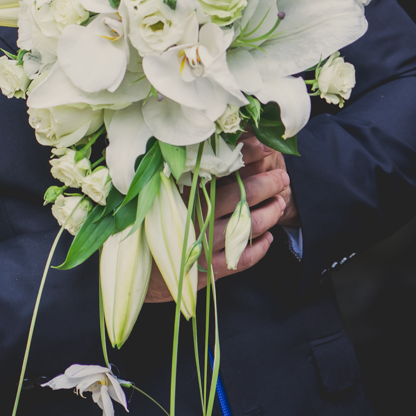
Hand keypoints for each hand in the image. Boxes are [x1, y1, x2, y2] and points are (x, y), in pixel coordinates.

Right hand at [143, 135, 295, 302]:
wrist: (133, 272)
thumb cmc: (146, 225)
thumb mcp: (159, 193)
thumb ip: (185, 172)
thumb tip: (215, 144)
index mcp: (180, 195)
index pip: (221, 171)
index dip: (246, 158)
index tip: (264, 147)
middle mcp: (192, 219)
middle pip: (239, 198)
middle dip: (266, 185)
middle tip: (282, 176)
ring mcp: (201, 246)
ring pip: (245, 228)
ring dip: (268, 215)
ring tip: (280, 203)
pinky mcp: (206, 271)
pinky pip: (241, 259)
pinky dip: (258, 249)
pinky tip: (267, 238)